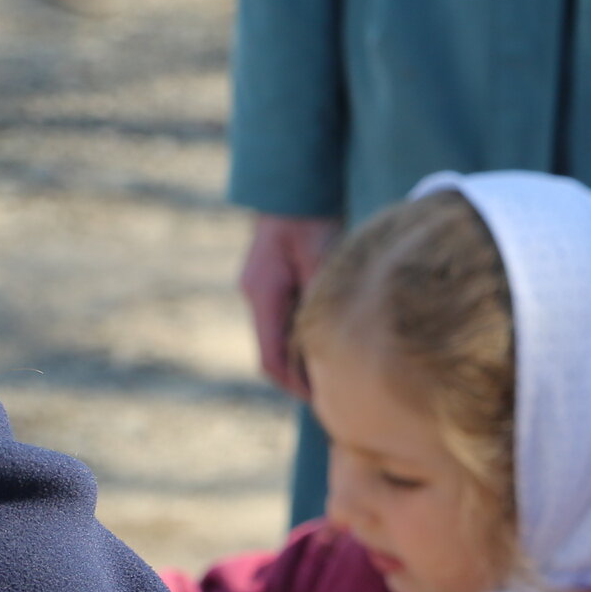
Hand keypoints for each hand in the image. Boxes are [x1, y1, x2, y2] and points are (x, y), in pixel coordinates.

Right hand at [239, 213, 340, 399]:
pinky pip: (282, 324)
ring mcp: (259, 291)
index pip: (270, 358)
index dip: (294, 384)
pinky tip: (327, 346)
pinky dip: (300, 340)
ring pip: (276, 340)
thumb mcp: (322, 264)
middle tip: (335, 396)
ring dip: (301, 360)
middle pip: (271, 354)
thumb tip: (330, 346)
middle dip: (299, 378)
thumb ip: (321, 304)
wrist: (294, 191)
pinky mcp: (270, 286)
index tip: (322, 400)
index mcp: (263, 295)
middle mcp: (255, 296)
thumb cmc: (312, 222)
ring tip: (336, 376)